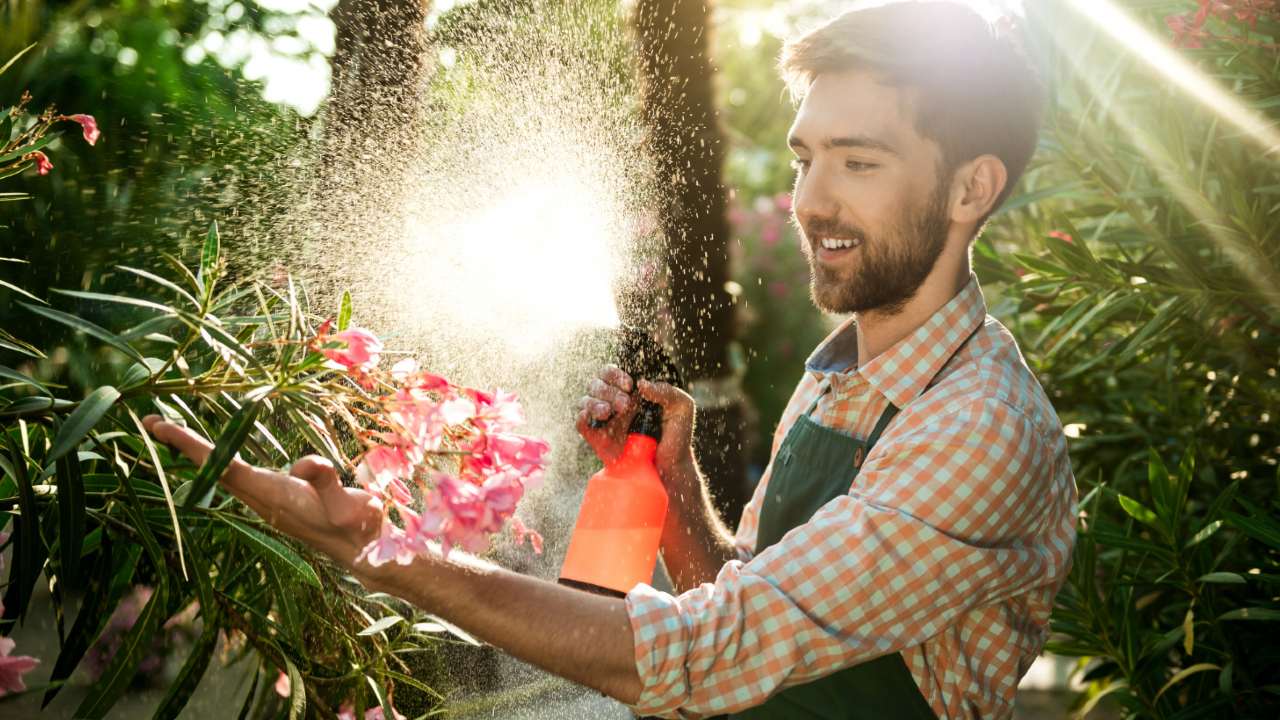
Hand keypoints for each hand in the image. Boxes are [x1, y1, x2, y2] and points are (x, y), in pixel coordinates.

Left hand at [141, 415, 384, 579]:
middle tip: (149, 422)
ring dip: (197, 454)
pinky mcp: (275, 499)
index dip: (193, 447)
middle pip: (213, 470)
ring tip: (171, 434)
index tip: (162, 428)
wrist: (364, 551)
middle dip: (182, 446)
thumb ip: (327, 482)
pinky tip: (217, 455)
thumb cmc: (359, 526)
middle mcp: (262, 499)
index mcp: (273, 496)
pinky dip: (218, 460)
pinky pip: (236, 476)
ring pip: (222, 474)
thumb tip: (305, 463)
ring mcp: (267, 500)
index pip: (223, 467)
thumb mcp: (348, 504)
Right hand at [575, 366, 697, 486]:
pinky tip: (596, 419)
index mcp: (631, 392)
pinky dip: (583, 417)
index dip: (615, 374)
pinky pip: (580, 422)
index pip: (611, 372)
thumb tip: (641, 384)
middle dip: (607, 390)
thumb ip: (667, 391)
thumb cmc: (677, 437)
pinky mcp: (597, 437)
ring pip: (585, 400)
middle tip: (625, 405)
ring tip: (608, 412)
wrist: (669, 468)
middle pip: (596, 383)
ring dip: (594, 402)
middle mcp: (614, 403)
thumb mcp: (682, 408)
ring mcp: (605, 420)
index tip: (629, 386)